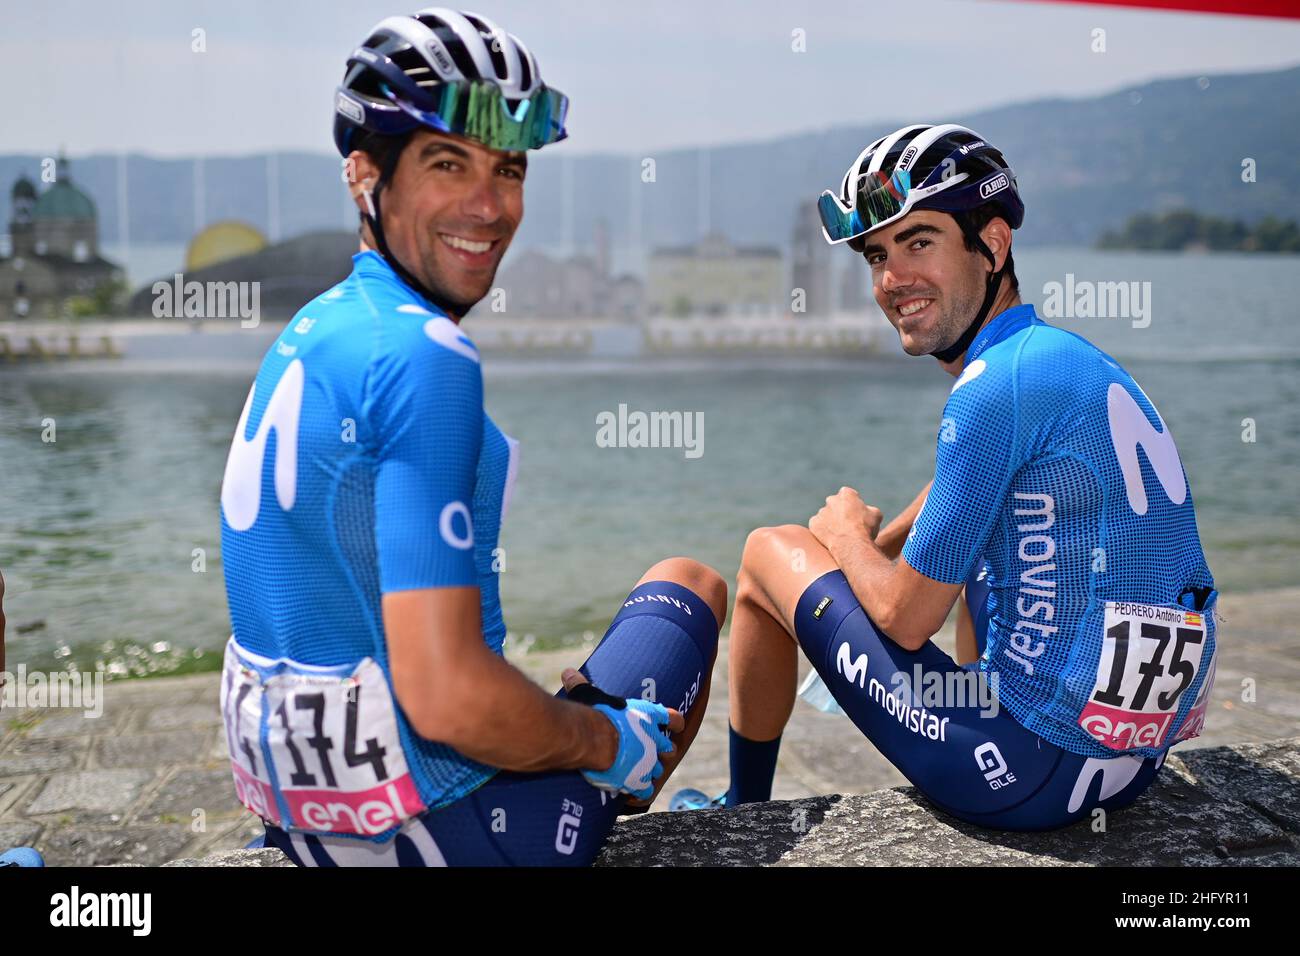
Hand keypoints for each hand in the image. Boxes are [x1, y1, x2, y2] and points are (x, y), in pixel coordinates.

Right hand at [562, 669, 681, 799]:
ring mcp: (649, 762)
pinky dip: (641, 792)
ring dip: (650, 770)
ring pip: (658, 770)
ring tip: (640, 771)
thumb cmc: (597, 714)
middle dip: (662, 750)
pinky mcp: (639, 781)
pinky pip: (646, 791)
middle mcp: (654, 740)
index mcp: (648, 716)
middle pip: (668, 748)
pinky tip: (633, 792)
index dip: (675, 722)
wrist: (596, 741)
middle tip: (652, 751)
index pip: (673, 719)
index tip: (675, 725)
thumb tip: (568, 672)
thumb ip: (581, 685)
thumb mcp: (590, 695)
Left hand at [809, 486, 882, 561]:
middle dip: (839, 511)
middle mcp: (831, 500)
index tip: (855, 513)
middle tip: (847, 524)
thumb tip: (867, 511)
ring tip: (840, 534)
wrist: (851, 545)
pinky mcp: (813, 523)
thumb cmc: (866, 529)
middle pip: (835, 504)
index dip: (852, 504)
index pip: (848, 495)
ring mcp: (821, 512)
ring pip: (825, 515)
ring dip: (830, 522)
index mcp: (846, 493)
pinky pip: (817, 526)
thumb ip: (869, 509)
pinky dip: (822, 531)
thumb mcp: (876, 515)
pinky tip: (831, 538)